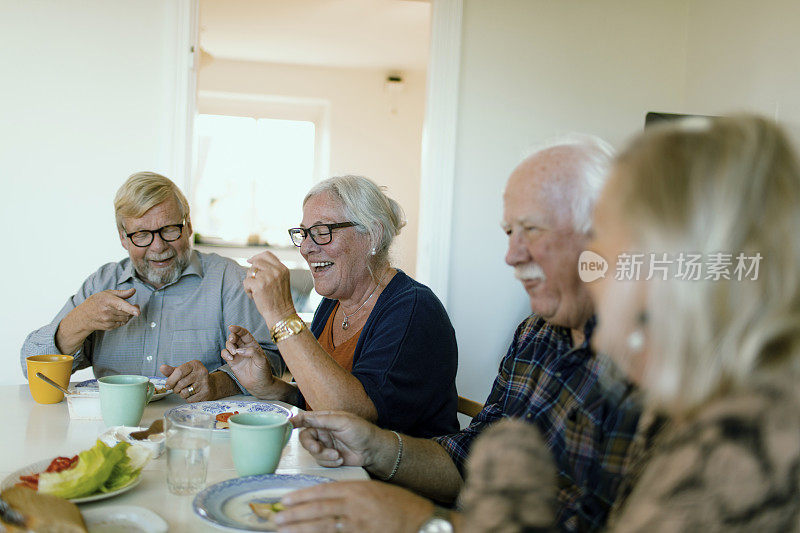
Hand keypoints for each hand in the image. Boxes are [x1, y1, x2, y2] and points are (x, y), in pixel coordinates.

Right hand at [78, 288, 139, 331]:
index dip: (130, 309)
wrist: (83, 316)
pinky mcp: (108, 327)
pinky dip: (123, 319)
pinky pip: (122, 323)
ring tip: (122, 310)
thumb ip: (122, 293)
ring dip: (128, 315)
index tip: (138, 312)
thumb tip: (133, 290)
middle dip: (133, 309)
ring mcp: (107, 321)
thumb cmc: (96, 302)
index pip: (121, 305)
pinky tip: (117, 315)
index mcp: (107, 301)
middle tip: (135, 306)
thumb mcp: (107, 293)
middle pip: (127, 312)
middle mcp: (107, 312)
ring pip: (126, 318)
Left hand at [161, 360, 215, 401]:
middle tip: (177, 389)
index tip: (168, 385)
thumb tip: (162, 368)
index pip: (179, 372)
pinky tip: (193, 394)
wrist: (212, 385)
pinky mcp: (206, 393)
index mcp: (195, 364)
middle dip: (175, 389)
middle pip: (180, 383)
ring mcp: (204, 383)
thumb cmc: (194, 378)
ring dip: (182, 394)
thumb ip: (172, 371)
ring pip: (184, 393)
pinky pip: (190, 400)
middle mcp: (201, 372)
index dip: (171, 380)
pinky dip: (188, 399)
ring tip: (186, 390)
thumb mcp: (184, 371)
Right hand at [221, 325, 277, 396]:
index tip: (231, 327)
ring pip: (229, 344)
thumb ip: (252, 353)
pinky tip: (231, 359)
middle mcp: (244, 348)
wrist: (259, 385)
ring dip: (229, 346)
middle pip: (235, 337)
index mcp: (253, 344)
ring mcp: (237, 355)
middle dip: (232, 337)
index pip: (244, 333)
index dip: (238, 329)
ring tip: (234, 354)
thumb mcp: (262, 361)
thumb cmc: (263, 371)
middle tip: (232, 341)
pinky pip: (225, 354)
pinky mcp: (232, 362)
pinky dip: (225, 354)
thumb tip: (240, 350)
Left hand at [242, 251, 295, 326]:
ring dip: (250, 282)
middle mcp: (276, 271)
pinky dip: (247, 290)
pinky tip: (255, 296)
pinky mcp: (259, 285)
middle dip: (252, 272)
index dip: (257, 257)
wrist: (281, 314)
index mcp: (283, 269)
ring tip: (258, 292)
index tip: (250, 261)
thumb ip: (272, 270)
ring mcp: (268, 277)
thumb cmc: (279, 299)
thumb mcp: (281, 280)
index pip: (267, 255)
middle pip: (256, 262)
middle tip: (255, 283)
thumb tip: (252, 260)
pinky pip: (246, 282)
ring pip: (250, 272)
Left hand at [275, 480, 432, 532]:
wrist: (421, 523)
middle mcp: (355, 507)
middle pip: (319, 510)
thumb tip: (325, 501)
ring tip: (283, 529)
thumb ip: (350, 494)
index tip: (286, 500)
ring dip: (301, 529)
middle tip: (276, 518)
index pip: (323, 491)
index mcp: (358, 490)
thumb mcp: (374, 491)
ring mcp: (358, 526)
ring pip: (323, 527)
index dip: (302, 496)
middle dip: (295, 515)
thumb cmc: (399, 505)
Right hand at [291, 411, 385, 468]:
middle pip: (305, 438)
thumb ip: (322, 419)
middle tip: (317, 449)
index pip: (306, 418)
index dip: (295, 421)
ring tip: (337, 455)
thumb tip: (304, 416)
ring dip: (324, 455)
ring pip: (312, 452)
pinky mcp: (329, 457)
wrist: (373, 450)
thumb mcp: (342, 421)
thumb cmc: (362, 431)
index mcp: (325, 419)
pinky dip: (330, 461)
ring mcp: (326, 445)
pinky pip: (320, 461)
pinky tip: (341, 458)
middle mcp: (323, 431)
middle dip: (311, 445)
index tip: (287, 424)